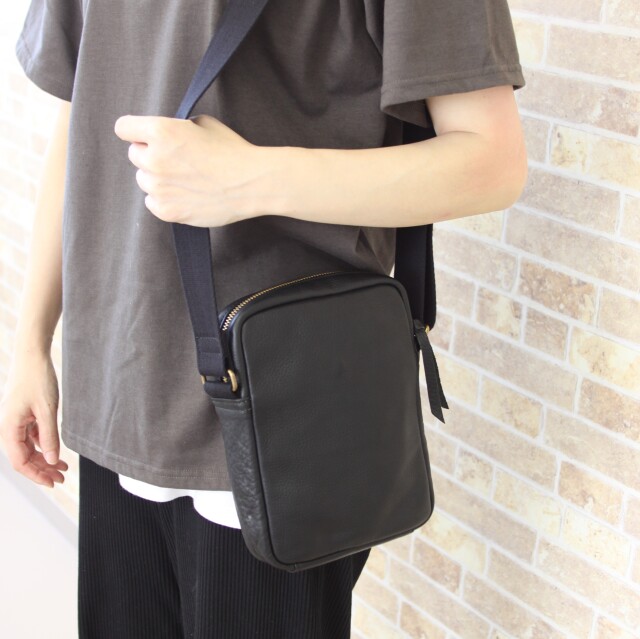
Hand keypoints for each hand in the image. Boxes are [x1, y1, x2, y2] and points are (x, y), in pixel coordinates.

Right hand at [0, 352, 67, 487]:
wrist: (33, 357)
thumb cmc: (38, 380)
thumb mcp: (47, 410)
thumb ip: (49, 436)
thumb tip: (53, 460)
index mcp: (8, 428)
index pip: (20, 461)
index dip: (36, 475)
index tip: (53, 483)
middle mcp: (8, 428)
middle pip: (24, 458)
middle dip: (42, 470)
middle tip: (62, 479)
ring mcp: (15, 423)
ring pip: (28, 449)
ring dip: (45, 459)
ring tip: (63, 469)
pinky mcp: (23, 417)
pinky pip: (31, 438)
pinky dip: (44, 446)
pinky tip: (57, 452)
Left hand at [114, 113, 263, 226]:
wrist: (252, 183)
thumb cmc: (232, 151)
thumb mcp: (204, 124)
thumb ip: (177, 128)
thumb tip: (168, 136)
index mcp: (161, 132)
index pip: (123, 128)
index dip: (135, 131)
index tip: (143, 136)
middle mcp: (154, 159)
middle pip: (134, 155)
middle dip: (151, 155)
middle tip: (176, 160)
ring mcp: (159, 188)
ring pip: (143, 180)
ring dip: (157, 178)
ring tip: (184, 179)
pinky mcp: (167, 211)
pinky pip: (152, 202)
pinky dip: (164, 199)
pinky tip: (184, 194)